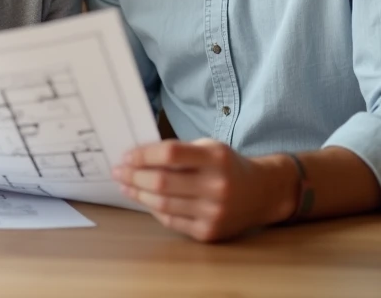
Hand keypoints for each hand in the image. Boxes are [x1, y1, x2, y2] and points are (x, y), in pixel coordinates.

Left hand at [113, 139, 297, 241]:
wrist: (262, 193)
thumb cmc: (227, 166)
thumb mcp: (209, 148)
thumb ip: (178, 152)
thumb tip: (137, 158)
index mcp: (216, 158)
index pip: (170, 154)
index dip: (143, 155)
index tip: (126, 156)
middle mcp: (217, 186)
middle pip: (162, 182)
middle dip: (134, 176)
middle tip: (118, 172)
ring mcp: (214, 212)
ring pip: (163, 204)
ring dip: (138, 194)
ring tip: (126, 186)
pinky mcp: (209, 232)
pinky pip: (171, 220)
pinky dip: (154, 209)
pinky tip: (145, 200)